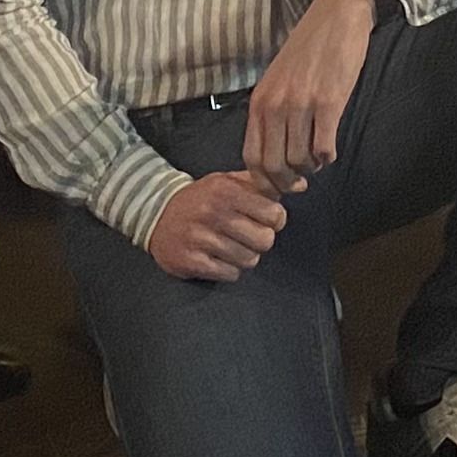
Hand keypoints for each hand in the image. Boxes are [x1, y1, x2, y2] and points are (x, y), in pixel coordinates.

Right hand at [145, 168, 289, 281]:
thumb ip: (262, 183)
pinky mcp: (190, 261)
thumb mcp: (227, 182)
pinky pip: (229, 274)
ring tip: (231, 246)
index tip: (265, 220)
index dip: (275, 220)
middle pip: (265, 240)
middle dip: (261, 241)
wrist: (155, 213)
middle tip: (248, 236)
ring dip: (244, 256)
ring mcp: (200, 239)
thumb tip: (301, 183)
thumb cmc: (201, 198)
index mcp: (227, 191)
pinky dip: (229, 270)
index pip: (274, 214)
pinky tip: (218, 258)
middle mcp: (213, 214)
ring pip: (249, 260)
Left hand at [242, 0, 378, 193]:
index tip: (280, 184)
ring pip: (300, 161)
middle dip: (288, 182)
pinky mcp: (329, 102)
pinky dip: (328, 156)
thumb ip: (272, 111)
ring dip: (311, 167)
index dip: (265, 180)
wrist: (338, 14)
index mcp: (259, 101)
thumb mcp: (277, 78)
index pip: (251, 157)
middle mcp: (275, 106)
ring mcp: (301, 105)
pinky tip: (331, 148)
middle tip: (303, 180)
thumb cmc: (309, 47)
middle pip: (274, 166)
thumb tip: (276, 152)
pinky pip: (324, 148)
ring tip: (319, 157)